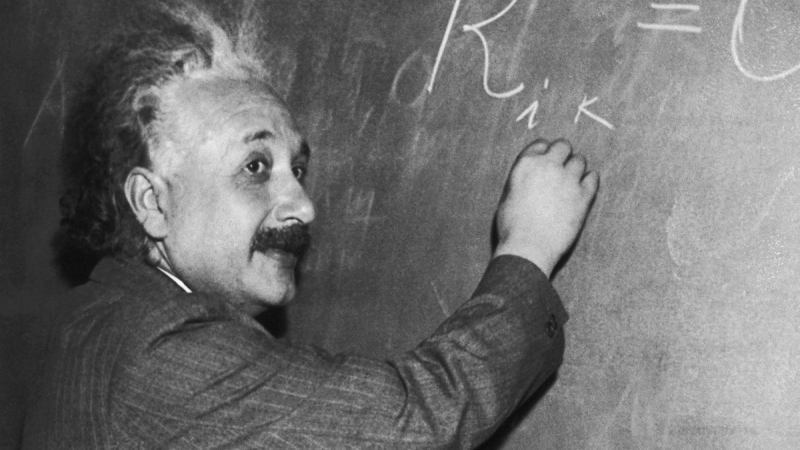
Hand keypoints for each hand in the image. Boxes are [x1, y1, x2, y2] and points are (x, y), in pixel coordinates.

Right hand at [494, 139, 597, 276]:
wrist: (528, 247)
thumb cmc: (513, 227)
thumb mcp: (509, 195)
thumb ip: (523, 179)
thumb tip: (533, 177)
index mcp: (526, 164)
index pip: (541, 144)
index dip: (545, 153)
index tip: (547, 161)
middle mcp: (548, 166)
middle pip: (563, 146)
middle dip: (562, 155)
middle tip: (561, 168)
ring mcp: (568, 180)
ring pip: (580, 160)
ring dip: (576, 167)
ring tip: (571, 180)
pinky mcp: (583, 196)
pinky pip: (593, 178)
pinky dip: (590, 179)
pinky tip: (584, 186)